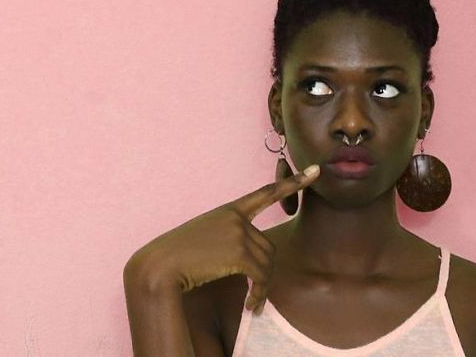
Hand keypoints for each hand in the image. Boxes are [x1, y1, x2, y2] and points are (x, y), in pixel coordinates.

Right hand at [124, 165, 319, 314]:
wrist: (159, 266)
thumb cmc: (176, 257)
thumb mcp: (204, 238)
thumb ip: (227, 238)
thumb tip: (247, 259)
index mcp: (229, 210)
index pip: (266, 193)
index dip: (293, 182)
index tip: (316, 170)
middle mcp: (236, 217)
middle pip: (268, 246)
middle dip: (266, 272)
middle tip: (257, 295)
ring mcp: (238, 232)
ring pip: (266, 262)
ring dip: (262, 287)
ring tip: (253, 304)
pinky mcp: (238, 252)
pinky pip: (260, 276)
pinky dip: (258, 294)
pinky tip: (251, 305)